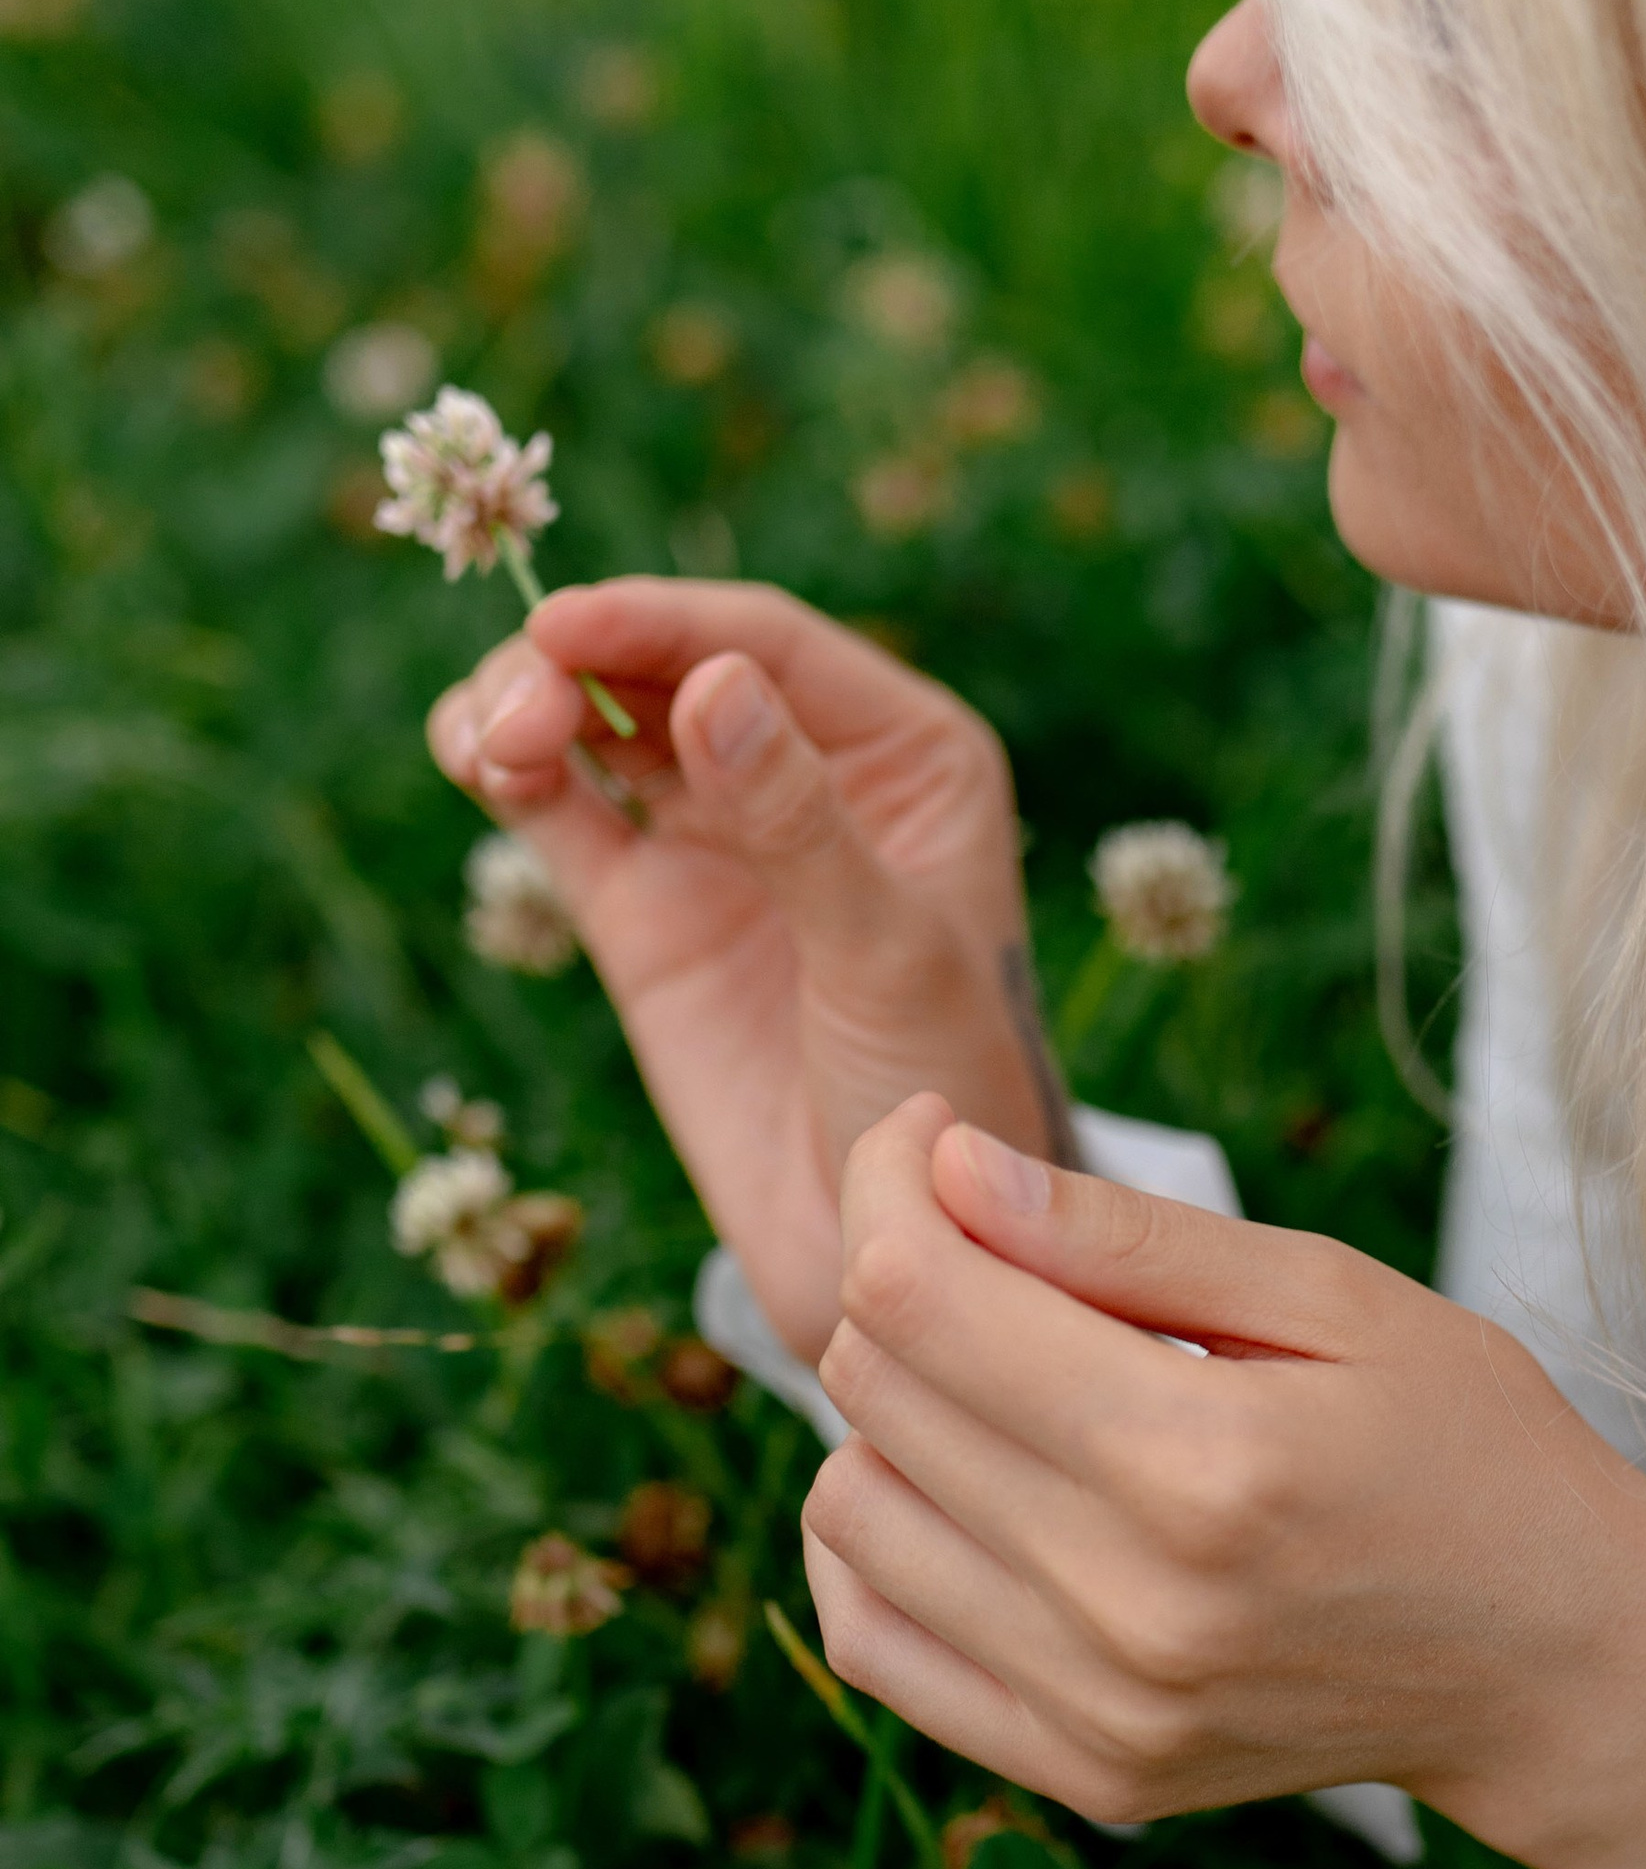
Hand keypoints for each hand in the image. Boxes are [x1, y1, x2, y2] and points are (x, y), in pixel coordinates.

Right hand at [426, 579, 1061, 1360]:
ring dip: (530, 704)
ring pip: (601, 722)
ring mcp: (715, 839)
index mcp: (905, 754)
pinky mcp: (639, 912)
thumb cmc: (941, 1095)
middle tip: (521, 707)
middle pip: (667, 663)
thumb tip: (709, 683)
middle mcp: (806, 772)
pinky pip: (560, 808)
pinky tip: (481, 761)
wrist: (885, 1247)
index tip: (560, 625)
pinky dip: (511, 770)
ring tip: (496, 745)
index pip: (768, 645)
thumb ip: (799, 822)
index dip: (661, 622)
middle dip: (580, 660)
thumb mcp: (888, 955)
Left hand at [801, 1100, 1645, 1868]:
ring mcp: (1101, 1709)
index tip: (932, 1139)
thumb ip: (1130, 1236)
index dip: (889, 1182)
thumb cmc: (1470, 1448)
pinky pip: (874, 1647)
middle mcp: (1130, 1603)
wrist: (1559, 1667)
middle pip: (875, 1392)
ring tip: (997, 1376)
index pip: (919, 1298)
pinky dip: (879, 1549)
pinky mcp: (1088, 1775)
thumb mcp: (1337, 1297)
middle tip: (979, 1237)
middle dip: (894, 1273)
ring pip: (849, 1514)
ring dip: (887, 1416)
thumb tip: (947, 1166)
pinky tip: (960, 1492)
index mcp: (1201, 1461)